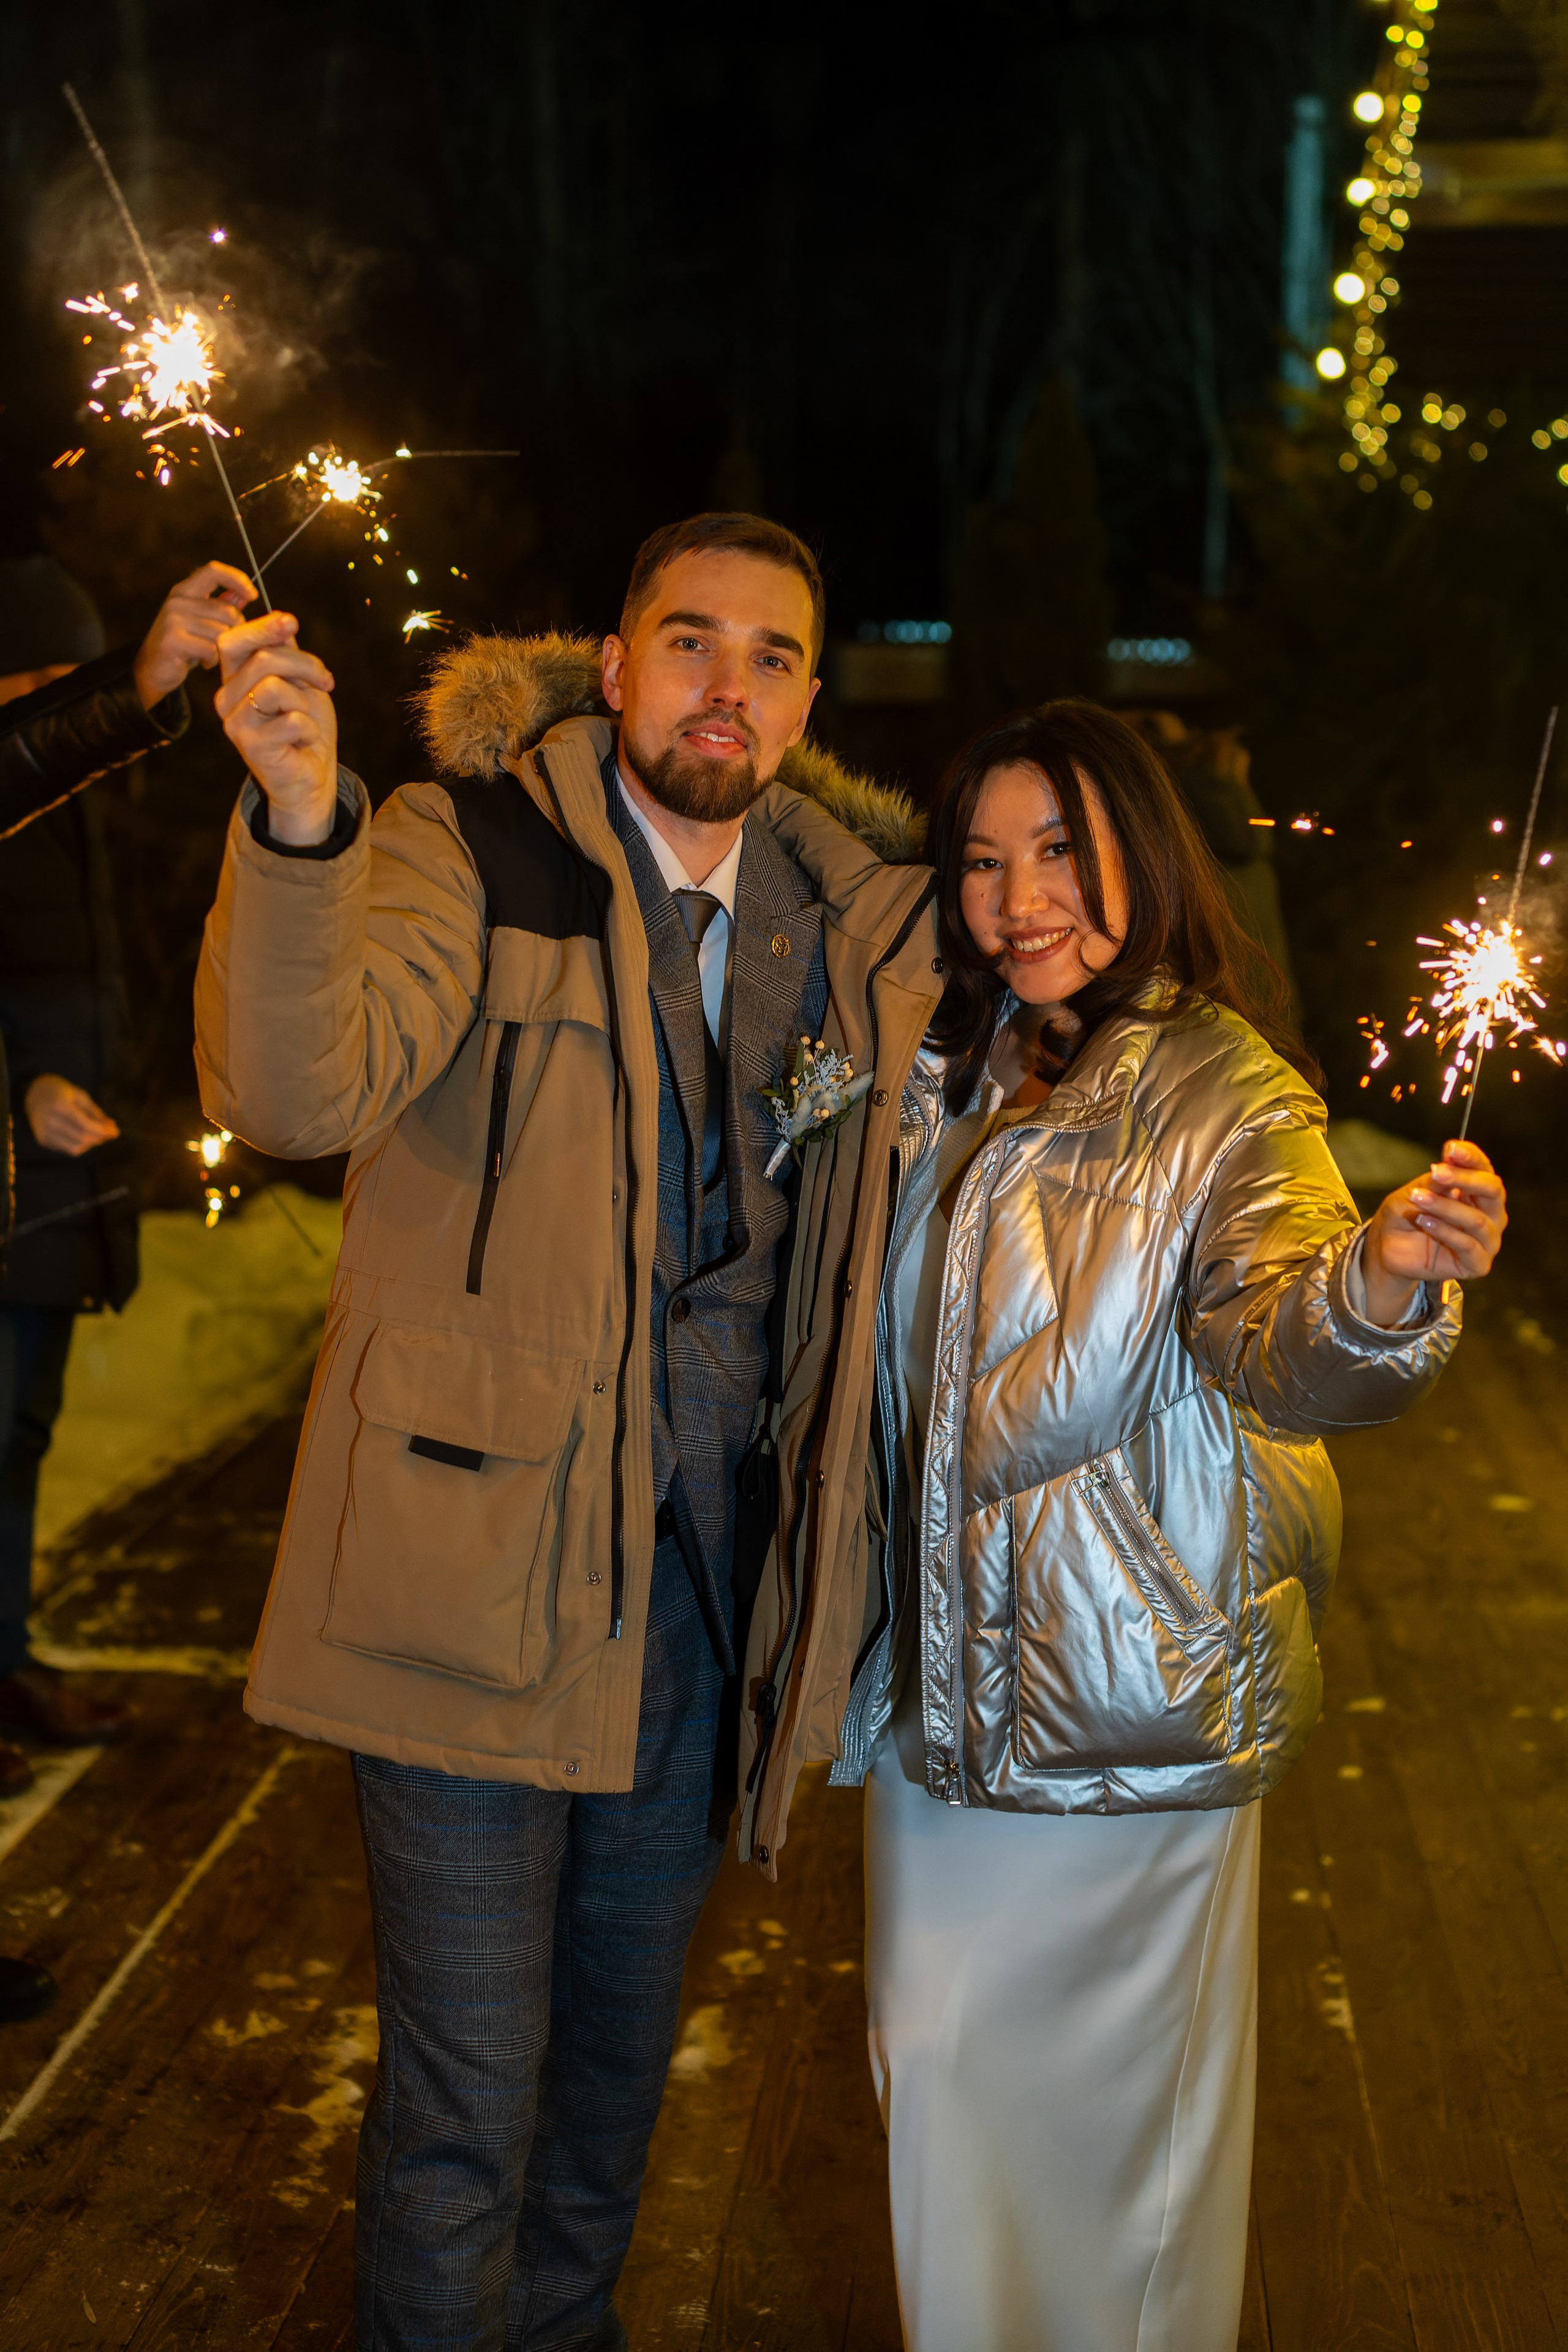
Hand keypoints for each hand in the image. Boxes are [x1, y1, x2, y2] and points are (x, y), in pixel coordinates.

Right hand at [24, 1074, 119, 1156]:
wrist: (32, 1092)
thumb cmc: (60, 1091)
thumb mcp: (80, 1096)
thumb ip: (95, 1112)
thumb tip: (112, 1127)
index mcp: (59, 1106)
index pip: (85, 1126)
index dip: (103, 1131)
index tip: (116, 1132)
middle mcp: (49, 1121)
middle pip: (81, 1139)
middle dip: (100, 1138)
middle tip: (110, 1133)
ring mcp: (44, 1132)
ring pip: (74, 1148)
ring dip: (91, 1145)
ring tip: (97, 1135)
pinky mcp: (42, 1140)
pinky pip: (66, 1149)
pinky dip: (79, 1145)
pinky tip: (83, 1136)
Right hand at [133, 560, 255, 709]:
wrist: (152, 670)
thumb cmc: (184, 645)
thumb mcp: (202, 622)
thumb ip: (222, 605)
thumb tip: (246, 593)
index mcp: (184, 591)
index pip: (213, 571)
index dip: (236, 579)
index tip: (252, 594)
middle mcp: (177, 601)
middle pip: (227, 611)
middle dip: (234, 632)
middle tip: (224, 645)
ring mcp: (172, 620)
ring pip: (221, 633)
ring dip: (222, 650)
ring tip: (210, 654)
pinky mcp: (173, 640)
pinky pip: (211, 649)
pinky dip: (212, 660)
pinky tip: (204, 663)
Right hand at [214, 611, 337, 844]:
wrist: (310, 775)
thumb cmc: (304, 728)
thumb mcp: (299, 682)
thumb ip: (285, 654)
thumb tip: (282, 620)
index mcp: (234, 678)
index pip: (233, 640)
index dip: (262, 627)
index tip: (291, 623)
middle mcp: (226, 698)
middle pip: (263, 658)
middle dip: (305, 665)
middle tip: (325, 681)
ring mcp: (235, 722)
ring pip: (274, 686)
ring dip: (305, 701)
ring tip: (306, 719)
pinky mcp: (251, 746)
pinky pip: (292, 720)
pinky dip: (309, 730)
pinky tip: (303, 741)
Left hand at [1362, 1138, 1507, 1325]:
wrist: (1388, 1248)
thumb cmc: (1406, 1215)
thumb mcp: (1414, 1192)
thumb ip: (1435, 1180)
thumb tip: (1450, 1158)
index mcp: (1478, 1191)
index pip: (1484, 1169)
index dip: (1471, 1157)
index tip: (1450, 1148)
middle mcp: (1490, 1213)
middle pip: (1493, 1190)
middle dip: (1464, 1178)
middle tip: (1437, 1172)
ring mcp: (1487, 1239)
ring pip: (1478, 1220)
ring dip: (1446, 1207)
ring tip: (1418, 1199)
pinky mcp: (1478, 1263)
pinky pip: (1469, 1246)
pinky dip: (1445, 1231)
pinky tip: (1424, 1222)